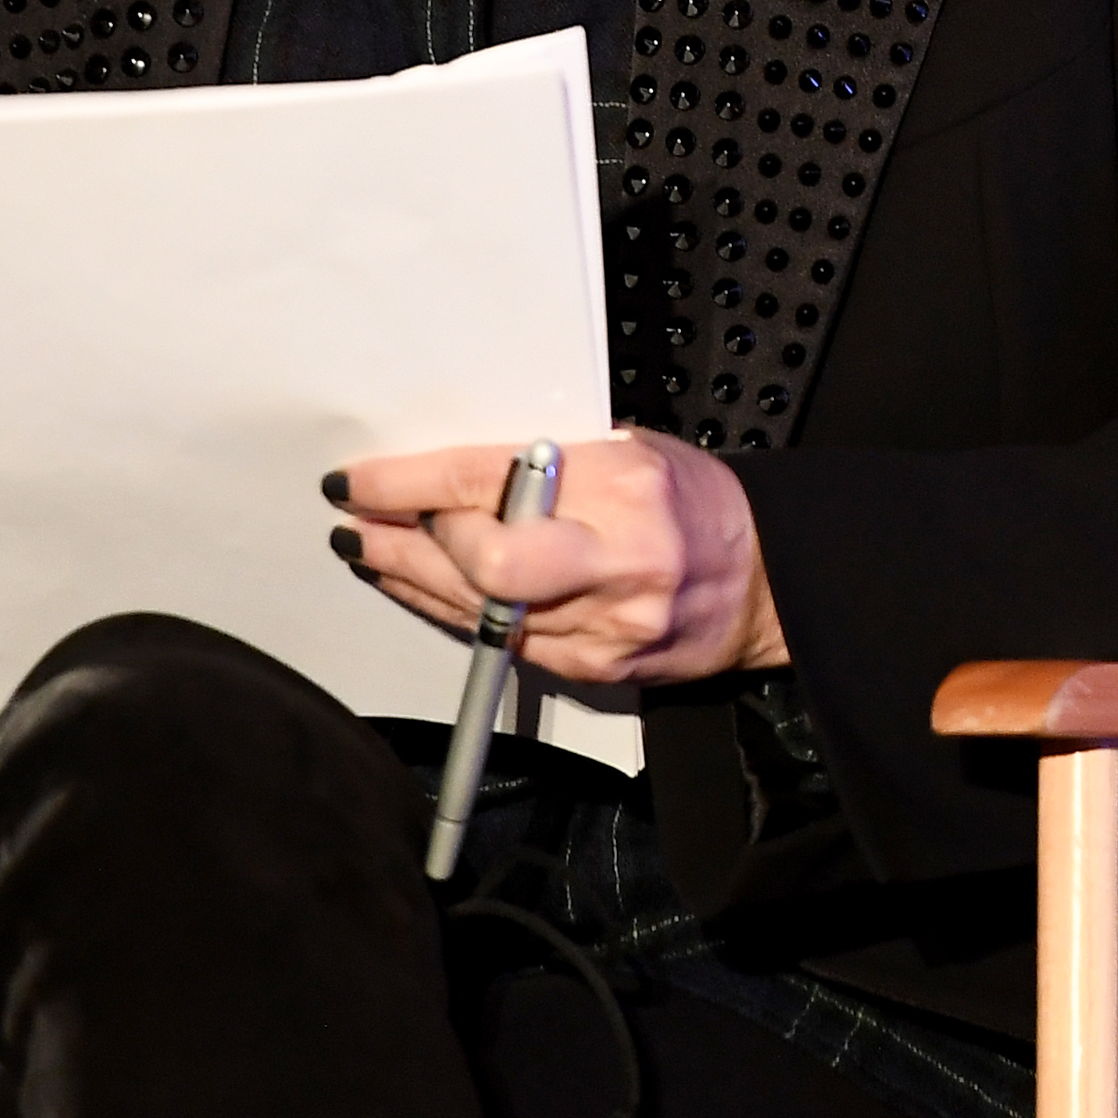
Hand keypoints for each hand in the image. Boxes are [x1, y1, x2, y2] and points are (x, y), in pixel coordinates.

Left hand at [327, 430, 785, 687]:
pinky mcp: (592, 669)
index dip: (408, 485)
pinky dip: (452, 614)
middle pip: (479, 565)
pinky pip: (500, 644)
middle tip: (356, 521)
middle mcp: (610, 562)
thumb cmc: (694, 502)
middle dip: (401, 545)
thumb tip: (458, 468)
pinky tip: (420, 589)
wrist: (760, 583)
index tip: (359, 481)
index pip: (487, 483)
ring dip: (409, 581)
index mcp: (619, 487)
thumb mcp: (630, 448)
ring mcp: (601, 626)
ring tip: (367, 549)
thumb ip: (549, 461)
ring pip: (478, 612)